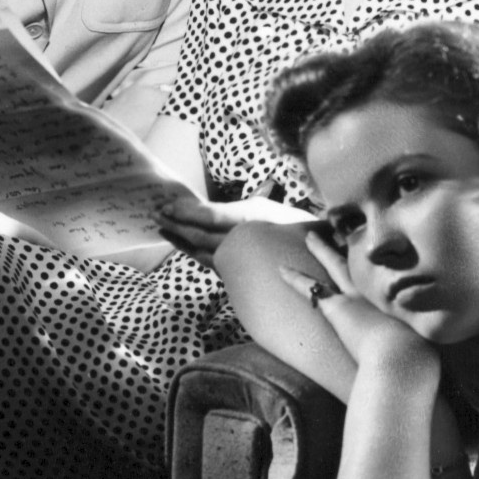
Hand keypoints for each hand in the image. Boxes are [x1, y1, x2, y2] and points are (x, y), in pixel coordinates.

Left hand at [154, 190, 309, 259]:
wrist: (323, 256)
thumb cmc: (298, 228)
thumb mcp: (268, 212)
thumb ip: (237, 213)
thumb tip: (201, 212)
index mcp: (251, 219)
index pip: (210, 216)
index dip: (185, 212)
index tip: (166, 207)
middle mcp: (243, 239)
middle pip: (201, 235)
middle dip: (177, 225)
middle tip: (155, 216)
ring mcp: (242, 257)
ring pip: (203, 251)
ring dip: (181, 240)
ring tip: (164, 229)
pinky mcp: (241, 271)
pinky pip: (211, 261)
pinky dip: (194, 251)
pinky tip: (185, 246)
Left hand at [285, 234, 431, 374]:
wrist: (401, 358)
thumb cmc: (416, 357)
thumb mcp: (426, 342)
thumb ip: (424, 336)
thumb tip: (431, 343)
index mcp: (399, 300)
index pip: (387, 277)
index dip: (380, 265)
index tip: (377, 253)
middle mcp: (377, 291)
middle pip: (363, 262)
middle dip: (352, 245)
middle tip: (344, 231)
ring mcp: (355, 296)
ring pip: (335, 266)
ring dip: (322, 251)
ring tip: (311, 237)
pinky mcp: (337, 308)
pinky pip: (310, 288)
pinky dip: (294, 278)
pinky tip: (280, 269)